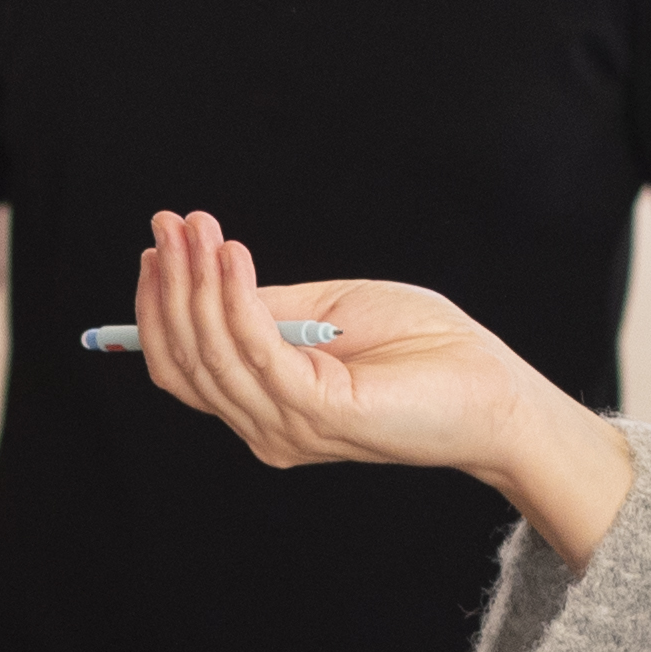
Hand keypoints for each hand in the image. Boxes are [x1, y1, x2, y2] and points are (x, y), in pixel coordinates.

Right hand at [126, 212, 635, 561]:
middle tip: (169, 225)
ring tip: (198, 230)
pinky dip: (235, 299)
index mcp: (265, 404)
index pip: (182, 364)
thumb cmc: (423, 350)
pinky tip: (232, 255)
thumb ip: (269, 306)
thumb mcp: (329, 312)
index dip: (158, 305)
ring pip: (210, 353)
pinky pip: (255, 349)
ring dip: (194, 283)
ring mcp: (286, 426)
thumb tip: (207, 274)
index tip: (158, 242)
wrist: (492, 390)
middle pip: (183, 360)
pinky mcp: (315, 413)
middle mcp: (265, 425)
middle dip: (169, 286)